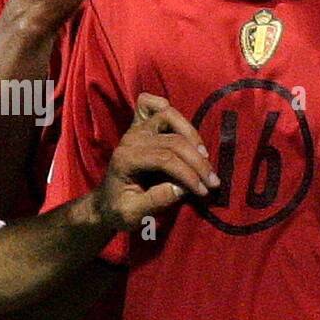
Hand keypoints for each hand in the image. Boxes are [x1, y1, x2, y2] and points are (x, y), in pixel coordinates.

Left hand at [94, 92, 217, 229]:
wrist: (106, 203)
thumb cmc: (119, 209)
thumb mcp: (133, 214)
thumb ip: (156, 201)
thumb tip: (183, 188)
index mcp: (126, 159)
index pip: (165, 159)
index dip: (188, 174)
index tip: (204, 191)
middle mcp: (130, 139)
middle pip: (173, 140)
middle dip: (197, 162)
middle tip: (213, 182)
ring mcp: (135, 129)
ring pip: (168, 116)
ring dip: (191, 134)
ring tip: (205, 158)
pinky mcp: (140, 126)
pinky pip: (151, 105)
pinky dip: (168, 109)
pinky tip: (183, 128)